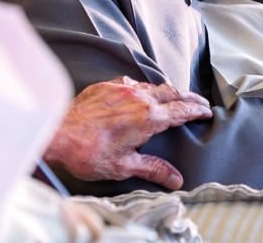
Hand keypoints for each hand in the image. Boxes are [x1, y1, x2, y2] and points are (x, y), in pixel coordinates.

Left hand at [43, 77, 212, 188]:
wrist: (56, 134)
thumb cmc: (87, 152)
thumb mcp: (124, 166)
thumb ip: (152, 169)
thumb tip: (175, 179)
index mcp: (148, 117)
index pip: (181, 110)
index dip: (197, 110)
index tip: (207, 111)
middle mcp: (139, 98)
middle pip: (173, 92)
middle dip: (189, 96)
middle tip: (199, 101)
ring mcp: (122, 89)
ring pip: (154, 86)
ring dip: (168, 91)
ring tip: (176, 96)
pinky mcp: (107, 86)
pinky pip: (133, 83)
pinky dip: (144, 88)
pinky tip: (141, 93)